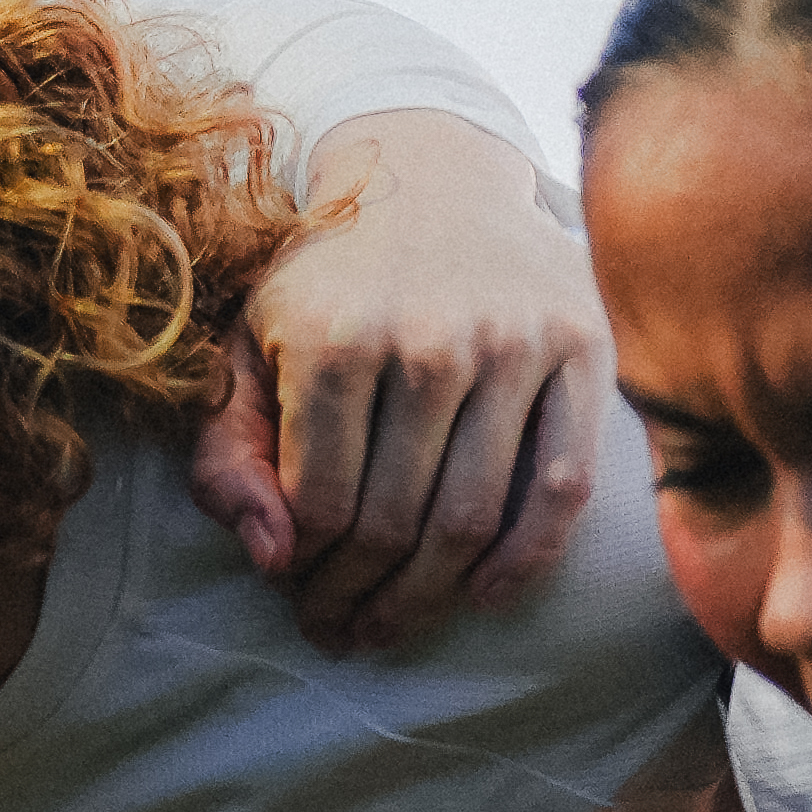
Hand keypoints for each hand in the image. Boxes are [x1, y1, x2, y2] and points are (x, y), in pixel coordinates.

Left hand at [196, 107, 607, 651]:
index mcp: (332, 336)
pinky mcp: (583, 351)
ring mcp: (514, 346)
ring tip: (392, 626)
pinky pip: (563, 487)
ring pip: (475, 519)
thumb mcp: (246, 346)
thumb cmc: (329, 282)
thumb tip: (270, 555)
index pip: (321, 502)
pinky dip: (527, 560)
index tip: (296, 593)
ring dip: (429, 598)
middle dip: (360, 597)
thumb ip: (228, 450)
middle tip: (341, 631)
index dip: (306, 568)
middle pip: (395, 522)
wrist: (434, 179)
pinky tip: (484, 595)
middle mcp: (427, 340)